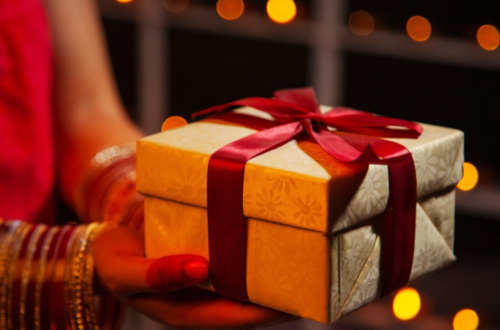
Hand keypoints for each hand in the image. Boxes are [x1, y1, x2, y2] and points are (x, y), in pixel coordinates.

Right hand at [93, 227, 297, 328]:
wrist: (105, 247)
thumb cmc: (113, 264)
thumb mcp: (126, 273)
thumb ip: (158, 275)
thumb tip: (201, 269)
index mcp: (187, 311)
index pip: (237, 317)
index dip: (269, 312)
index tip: (300, 302)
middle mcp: (203, 297)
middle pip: (249, 300)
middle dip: (281, 294)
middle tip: (315, 276)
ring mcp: (206, 278)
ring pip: (246, 280)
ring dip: (271, 271)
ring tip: (305, 256)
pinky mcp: (205, 257)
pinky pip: (234, 258)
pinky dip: (253, 250)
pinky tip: (271, 234)